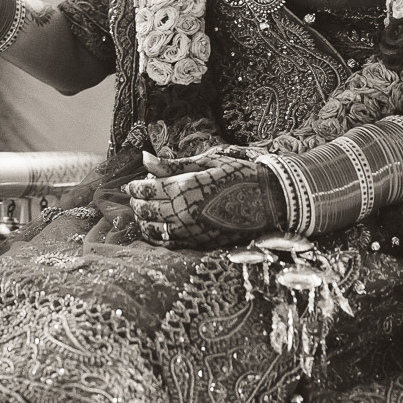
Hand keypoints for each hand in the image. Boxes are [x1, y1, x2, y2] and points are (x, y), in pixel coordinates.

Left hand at [124, 151, 285, 248]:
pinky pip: (168, 244)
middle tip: (136, 197)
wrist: (270, 200)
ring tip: (145, 212)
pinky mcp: (200, 243)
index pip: (145, 189)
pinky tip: (158, 228)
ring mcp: (191, 231)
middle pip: (145, 209)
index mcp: (184, 188)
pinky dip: (157, 236)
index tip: (132, 185)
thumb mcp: (206, 162)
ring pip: (153, 229)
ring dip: (143, 220)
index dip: (134, 187)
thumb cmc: (238, 174)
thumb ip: (173, 165)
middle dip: (136, 203)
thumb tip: (145, 158)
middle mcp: (184, 212)